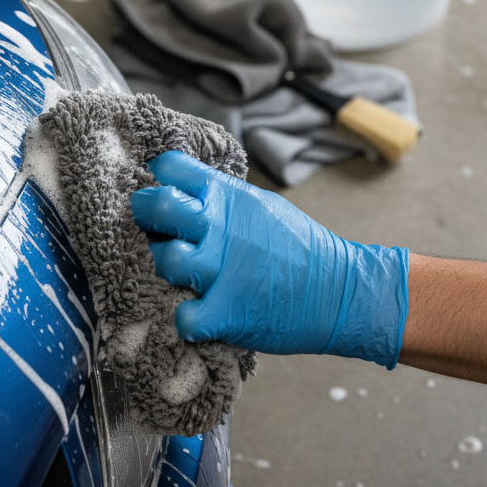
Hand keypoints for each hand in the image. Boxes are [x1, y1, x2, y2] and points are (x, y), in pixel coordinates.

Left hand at [130, 150, 408, 366]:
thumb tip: (179, 189)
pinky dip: (185, 320)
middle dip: (145, 215)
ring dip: (164, 269)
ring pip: (163, 259)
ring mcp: (221, 269)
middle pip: (157, 205)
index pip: (170, 167)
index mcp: (228, 196)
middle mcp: (220, 227)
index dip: (157, 178)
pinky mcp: (226, 312)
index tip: (160, 191)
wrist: (341, 291)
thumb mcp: (260, 205)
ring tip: (180, 276)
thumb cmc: (297, 248)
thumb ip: (219, 197)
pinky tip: (197, 313)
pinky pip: (182, 316)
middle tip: (152, 229)